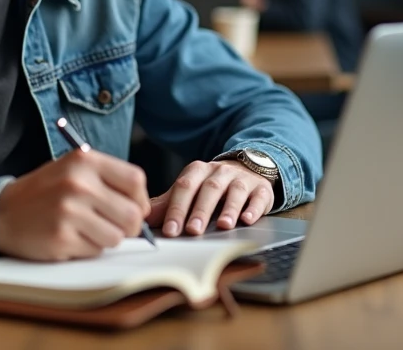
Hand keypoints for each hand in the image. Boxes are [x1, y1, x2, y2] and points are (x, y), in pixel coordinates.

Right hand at [0, 150, 149, 260]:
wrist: (1, 212)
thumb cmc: (44, 192)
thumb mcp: (73, 169)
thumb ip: (107, 180)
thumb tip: (143, 208)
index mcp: (85, 160)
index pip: (135, 180)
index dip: (140, 199)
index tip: (133, 207)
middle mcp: (79, 183)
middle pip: (132, 214)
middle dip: (129, 226)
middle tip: (113, 226)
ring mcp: (70, 211)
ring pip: (117, 237)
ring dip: (106, 239)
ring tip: (86, 229)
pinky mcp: (62, 237)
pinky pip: (96, 251)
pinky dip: (88, 249)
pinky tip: (70, 237)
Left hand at [148, 160, 274, 236]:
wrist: (246, 170)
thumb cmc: (211, 186)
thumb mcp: (189, 190)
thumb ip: (167, 204)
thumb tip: (141, 218)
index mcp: (197, 171)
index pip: (184, 188)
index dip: (176, 209)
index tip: (170, 230)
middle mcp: (219, 172)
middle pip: (209, 189)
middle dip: (200, 211)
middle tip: (192, 231)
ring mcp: (241, 179)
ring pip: (235, 191)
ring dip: (229, 209)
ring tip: (223, 226)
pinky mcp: (260, 188)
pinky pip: (258, 197)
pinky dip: (253, 208)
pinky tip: (248, 220)